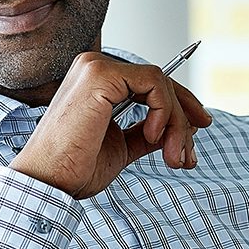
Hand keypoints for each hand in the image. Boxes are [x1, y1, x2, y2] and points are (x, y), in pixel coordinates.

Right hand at [11, 51, 212, 199]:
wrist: (49, 182)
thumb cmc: (74, 168)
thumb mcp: (122, 146)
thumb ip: (147, 132)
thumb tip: (182, 125)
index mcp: (95, 82)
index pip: (149, 83)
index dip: (180, 104)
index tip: (200, 128)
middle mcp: (94, 67)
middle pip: (160, 82)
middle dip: (183, 119)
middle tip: (188, 156)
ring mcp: (96, 67)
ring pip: (161, 84)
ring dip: (177, 123)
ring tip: (174, 156)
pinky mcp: (100, 74)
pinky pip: (154, 84)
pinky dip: (164, 112)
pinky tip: (154, 137)